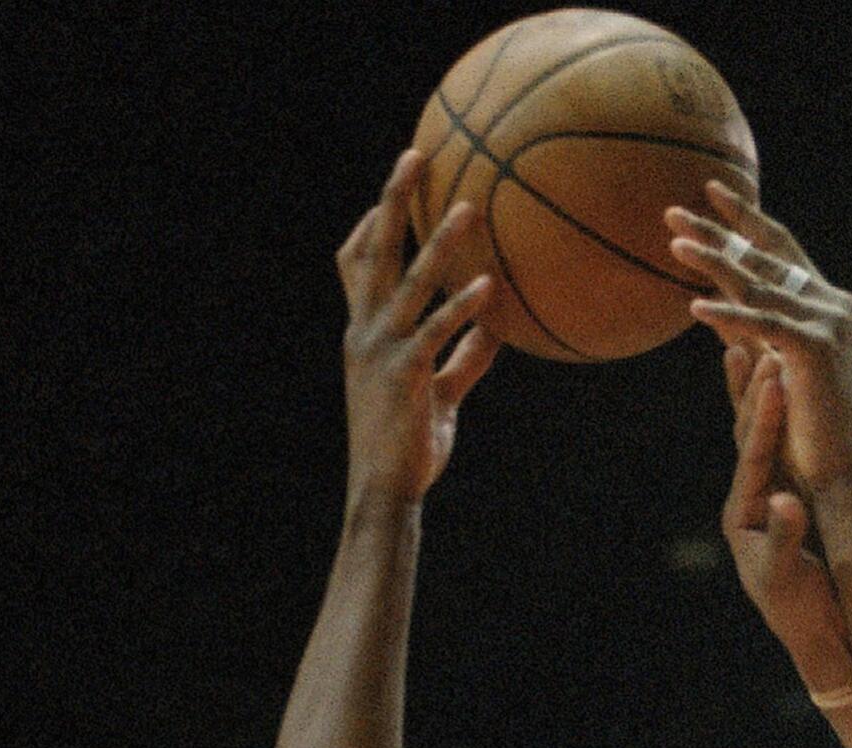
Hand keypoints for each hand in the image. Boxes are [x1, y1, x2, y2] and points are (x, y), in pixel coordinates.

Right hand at [336, 150, 497, 505]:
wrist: (385, 490)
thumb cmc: (408, 446)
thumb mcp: (438, 394)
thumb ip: (464, 358)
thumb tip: (498, 330)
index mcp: (364, 332)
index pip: (354, 263)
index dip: (367, 224)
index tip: (388, 192)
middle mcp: (365, 331)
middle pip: (374, 250)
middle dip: (392, 199)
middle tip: (415, 154)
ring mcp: (382, 351)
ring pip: (408, 282)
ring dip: (438, 243)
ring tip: (467, 208)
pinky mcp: (404, 375)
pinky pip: (435, 331)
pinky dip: (461, 307)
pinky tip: (488, 287)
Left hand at [667, 186, 851, 495]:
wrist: (839, 476)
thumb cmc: (805, 434)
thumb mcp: (771, 370)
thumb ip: (748, 334)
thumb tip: (713, 304)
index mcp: (828, 305)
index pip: (781, 250)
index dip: (745, 220)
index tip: (710, 193)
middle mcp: (834, 305)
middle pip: (766, 256)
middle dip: (718, 231)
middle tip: (672, 211)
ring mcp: (829, 323)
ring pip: (761, 284)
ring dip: (714, 262)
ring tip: (674, 246)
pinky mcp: (817, 349)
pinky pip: (764, 324)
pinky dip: (729, 315)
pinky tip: (694, 308)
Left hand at [717, 346, 851, 695]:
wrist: (814, 637)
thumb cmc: (800, 612)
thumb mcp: (790, 576)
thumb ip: (786, 535)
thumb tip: (785, 501)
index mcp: (744, 514)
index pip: (753, 455)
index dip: (763, 417)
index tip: (774, 378)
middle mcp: (750, 498)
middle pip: (747, 435)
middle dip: (753, 390)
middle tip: (754, 339)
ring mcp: (765, 496)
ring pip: (758, 435)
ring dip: (756, 392)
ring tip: (752, 344)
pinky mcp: (783, 499)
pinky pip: (776, 447)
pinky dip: (774, 414)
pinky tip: (775, 384)